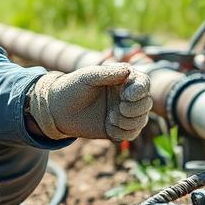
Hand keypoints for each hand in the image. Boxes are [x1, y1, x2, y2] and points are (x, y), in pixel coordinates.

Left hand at [27, 63, 151, 140]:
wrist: (58, 110)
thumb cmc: (72, 88)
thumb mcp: (88, 77)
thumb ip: (108, 73)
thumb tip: (128, 70)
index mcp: (122, 79)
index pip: (143, 83)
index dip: (140, 90)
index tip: (126, 95)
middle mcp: (126, 96)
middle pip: (146, 103)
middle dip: (135, 109)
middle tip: (119, 108)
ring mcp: (123, 112)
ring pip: (141, 120)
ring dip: (128, 121)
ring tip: (111, 118)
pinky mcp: (118, 128)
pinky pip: (132, 133)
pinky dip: (123, 132)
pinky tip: (109, 127)